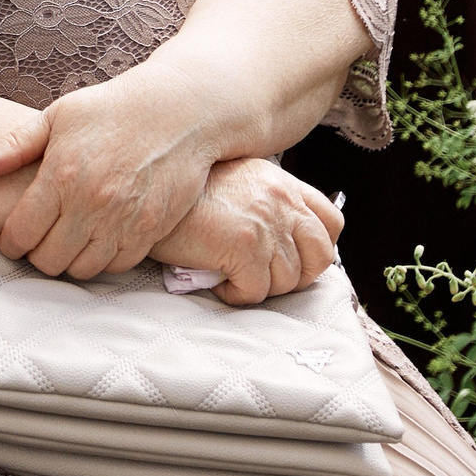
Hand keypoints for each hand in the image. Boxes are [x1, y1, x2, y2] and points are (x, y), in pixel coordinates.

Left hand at [0, 62, 218, 280]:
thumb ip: (12, 148)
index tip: (10, 239)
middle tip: (36, 243)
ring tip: (64, 244)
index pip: (21, 233)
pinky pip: (119, 265)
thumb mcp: (56, 117)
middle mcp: (92, 203)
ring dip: (68, 263)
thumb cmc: (109, 109)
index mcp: (61, 175)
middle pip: (49, 259)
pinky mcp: (153, 228)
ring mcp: (125, 219)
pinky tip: (95, 243)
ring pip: (83, 269)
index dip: (9, 243)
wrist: (179, 111)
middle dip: (35, 256)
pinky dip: (103, 262)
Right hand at [149, 158, 342, 304]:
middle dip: (299, 277)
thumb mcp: (232, 180)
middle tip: (267, 279)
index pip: (330, 221)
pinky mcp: (245, 246)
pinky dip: (237, 296)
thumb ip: (263, 199)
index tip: (296, 260)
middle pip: (321, 256)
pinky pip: (256, 292)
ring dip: (262, 288)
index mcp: (279, 182)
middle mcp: (280, 199)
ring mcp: (266, 223)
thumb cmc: (182, 194)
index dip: (319, 248)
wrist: (145, 191)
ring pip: (288, 280)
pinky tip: (218, 284)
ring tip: (234, 280)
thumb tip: (278, 236)